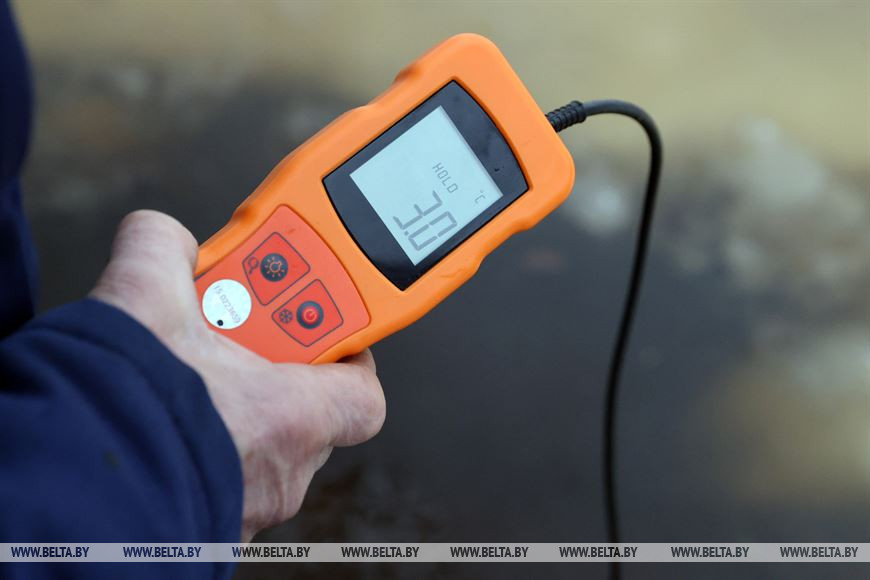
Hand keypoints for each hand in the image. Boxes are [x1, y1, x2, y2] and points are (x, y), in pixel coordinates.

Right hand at [90, 210, 385, 540]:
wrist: (65, 490)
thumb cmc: (124, 413)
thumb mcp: (142, 296)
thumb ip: (165, 249)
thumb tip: (166, 239)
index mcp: (292, 419)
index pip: (364, 395)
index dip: (348, 357)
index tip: (321, 327)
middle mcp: (279, 474)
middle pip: (304, 414)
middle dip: (273, 373)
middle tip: (232, 340)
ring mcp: (245, 507)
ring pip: (259, 448)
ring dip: (234, 411)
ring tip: (189, 375)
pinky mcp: (204, 523)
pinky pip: (221, 477)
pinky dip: (203, 446)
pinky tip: (163, 419)